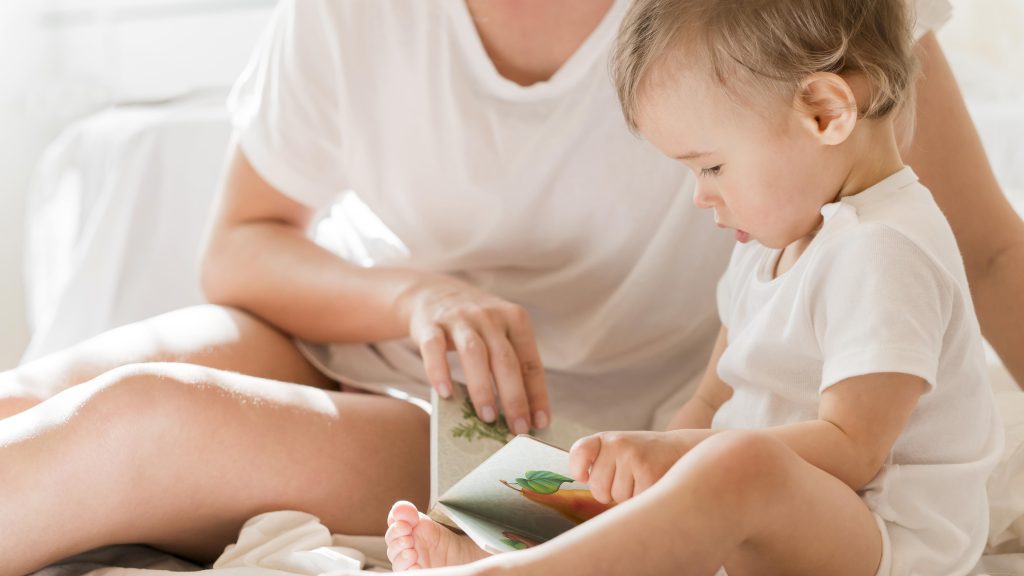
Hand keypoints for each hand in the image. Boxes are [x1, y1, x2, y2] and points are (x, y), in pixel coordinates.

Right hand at [399, 273, 549, 434]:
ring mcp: (459, 318)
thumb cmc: (475, 325)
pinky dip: (439, 371)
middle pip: (506, 360)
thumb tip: (525, 414)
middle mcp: (490, 316)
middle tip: (518, 429)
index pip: (531, 362)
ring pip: (475, 354)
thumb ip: (512, 364)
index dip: (537, 394)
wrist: (432, 292)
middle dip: (515, 398)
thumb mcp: (499, 333)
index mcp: (515, 319)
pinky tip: (445, 394)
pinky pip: (434, 348)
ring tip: (488, 417)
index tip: (541, 423)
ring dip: (483, 388)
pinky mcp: (430, 324)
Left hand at [569, 430, 711, 503]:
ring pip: (616, 498)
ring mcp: (632, 457)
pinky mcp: (648, 472)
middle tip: (628, 479)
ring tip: (642, 479)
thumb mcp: (618, 450)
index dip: (578, 469)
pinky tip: (652, 484)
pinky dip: (643, 499)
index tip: (584, 476)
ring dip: (629, 496)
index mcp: (606, 439)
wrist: (681, 449)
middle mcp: (617, 444)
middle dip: (610, 492)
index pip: (579, 453)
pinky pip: (634, 501)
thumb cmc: (644, 456)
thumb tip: (581, 480)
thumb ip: (597, 462)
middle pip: (597, 488)